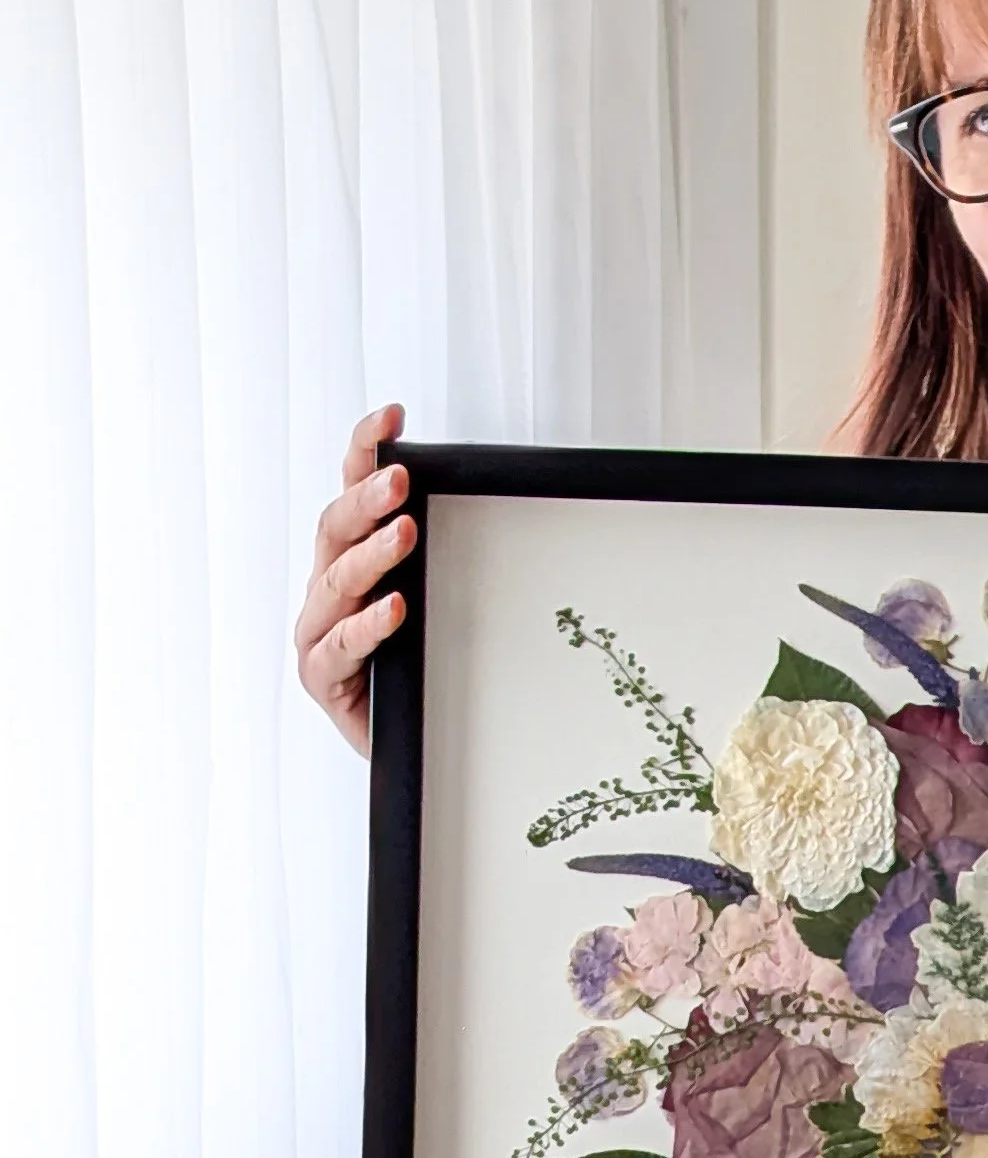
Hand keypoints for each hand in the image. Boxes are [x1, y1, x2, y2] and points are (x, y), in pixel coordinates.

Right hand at [295, 404, 414, 756]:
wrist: (406, 742)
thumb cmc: (420, 664)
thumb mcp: (437, 599)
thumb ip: (444, 554)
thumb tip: (498, 503)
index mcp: (352, 557)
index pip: (353, 491)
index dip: (365, 449)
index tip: (392, 415)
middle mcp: (328, 588)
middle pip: (335, 528)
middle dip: (366, 498)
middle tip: (401, 477)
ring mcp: (319, 631)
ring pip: (336, 582)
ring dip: (372, 554)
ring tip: (405, 533)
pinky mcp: (322, 676)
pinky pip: (339, 646)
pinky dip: (368, 625)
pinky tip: (394, 608)